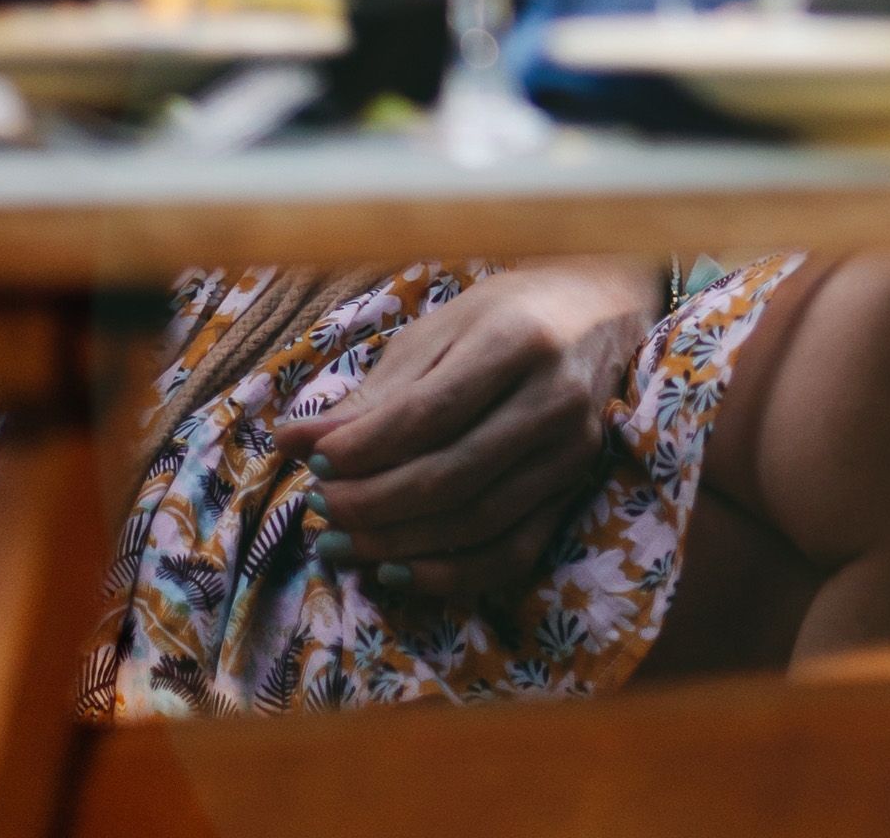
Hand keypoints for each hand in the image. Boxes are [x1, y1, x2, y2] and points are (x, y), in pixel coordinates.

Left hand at [286, 261, 650, 600]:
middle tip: (319, 507)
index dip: (363, 448)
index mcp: (517, 341)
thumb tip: (291, 441)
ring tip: (340, 543)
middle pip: (451, 475)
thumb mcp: (436, 333)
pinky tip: (396, 571)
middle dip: (371, 503)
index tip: (310, 461)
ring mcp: (573, 453)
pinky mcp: (575, 491)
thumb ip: (372, 395)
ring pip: (477, 522)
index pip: (429, 414)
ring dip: (397, 544)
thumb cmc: (504, 316)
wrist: (599, 313)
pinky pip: (512, 553)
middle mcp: (554, 399)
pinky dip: (450, 576)